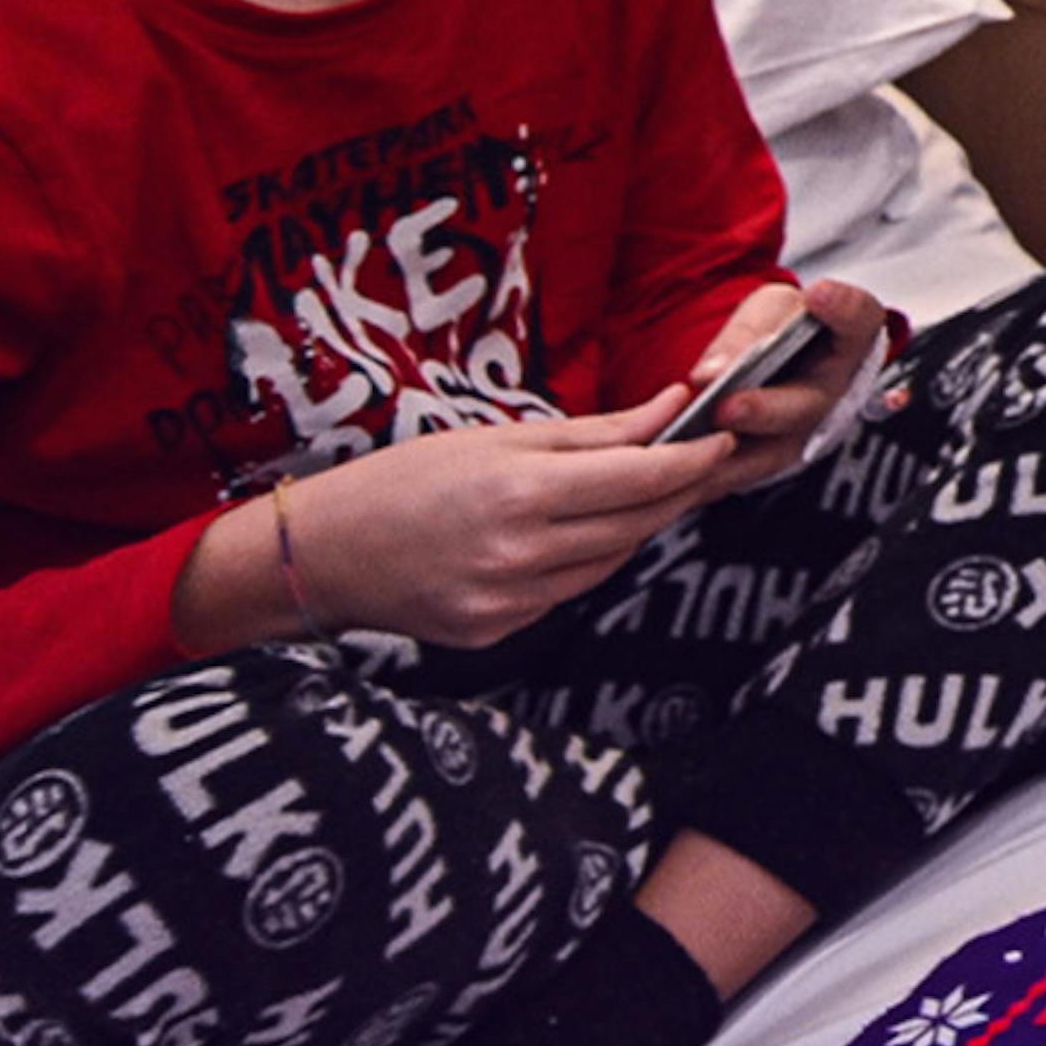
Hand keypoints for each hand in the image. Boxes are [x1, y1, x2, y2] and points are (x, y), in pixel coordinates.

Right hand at [262, 406, 741, 650]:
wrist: (322, 555)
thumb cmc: (406, 480)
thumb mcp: (497, 438)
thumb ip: (591, 434)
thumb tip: (669, 411)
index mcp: (520, 493)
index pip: (639, 479)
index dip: (690, 460)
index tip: (722, 439)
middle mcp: (519, 556)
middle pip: (634, 525)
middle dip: (675, 492)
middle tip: (703, 462)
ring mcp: (508, 604)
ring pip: (607, 564)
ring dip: (634, 528)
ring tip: (645, 491)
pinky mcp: (496, 635)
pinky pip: (567, 594)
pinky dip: (585, 562)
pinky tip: (579, 536)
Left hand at [670, 274, 903, 477]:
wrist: (763, 365)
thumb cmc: (776, 330)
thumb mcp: (766, 310)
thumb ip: (749, 331)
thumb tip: (715, 372)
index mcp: (847, 336)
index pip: (858, 318)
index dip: (842, 309)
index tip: (818, 294)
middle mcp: (833, 393)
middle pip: (806, 404)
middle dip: (764, 409)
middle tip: (728, 406)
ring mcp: (803, 436)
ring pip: (769, 453)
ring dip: (729, 454)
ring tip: (693, 443)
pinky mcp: (764, 464)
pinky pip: (733, 474)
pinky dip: (703, 471)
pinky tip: (676, 459)